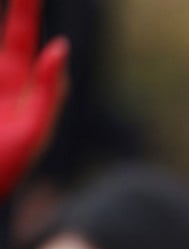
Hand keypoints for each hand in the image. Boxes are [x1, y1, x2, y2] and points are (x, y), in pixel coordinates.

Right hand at [0, 0, 66, 197]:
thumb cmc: (4, 169)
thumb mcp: (33, 132)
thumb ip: (48, 91)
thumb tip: (60, 46)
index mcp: (15, 87)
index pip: (21, 37)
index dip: (25, 9)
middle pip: (5, 35)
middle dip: (14, 9)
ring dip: (9, 26)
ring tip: (17, 5)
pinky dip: (1, 61)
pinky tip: (1, 64)